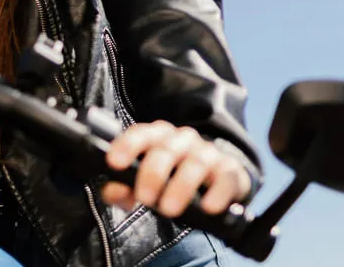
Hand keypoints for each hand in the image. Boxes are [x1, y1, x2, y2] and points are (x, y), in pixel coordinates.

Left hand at [101, 121, 250, 217]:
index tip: (115, 163)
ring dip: (181, 186)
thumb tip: (113, 192)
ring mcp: (208, 153)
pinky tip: (208, 207)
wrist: (215, 180)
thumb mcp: (145, 181)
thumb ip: (124, 187)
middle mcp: (183, 139)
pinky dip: (217, 193)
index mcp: (158, 136)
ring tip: (169, 209)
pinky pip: (225, 178)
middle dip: (153, 174)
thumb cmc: (172, 178)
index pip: (141, 134)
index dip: (127, 146)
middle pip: (165, 149)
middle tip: (145, 198)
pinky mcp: (229, 171)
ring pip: (195, 162)